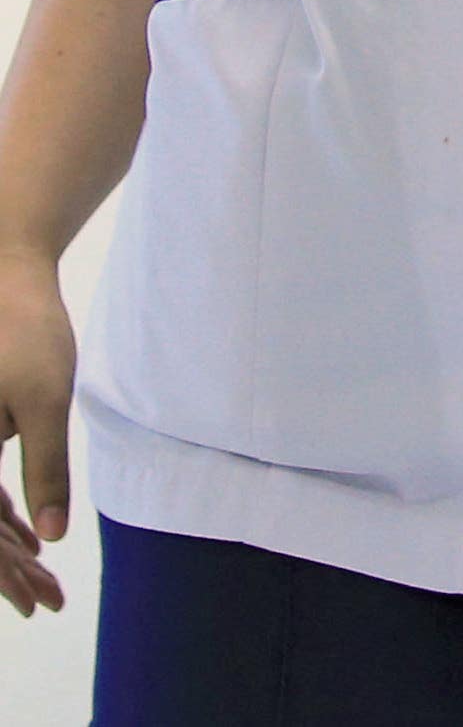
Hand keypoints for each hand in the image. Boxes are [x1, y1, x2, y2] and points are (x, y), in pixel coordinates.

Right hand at [0, 247, 73, 618]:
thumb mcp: (47, 401)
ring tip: (44, 584)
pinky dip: (1, 515)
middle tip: (46, 603)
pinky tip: (30, 538)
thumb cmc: (27, 329)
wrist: (3, 267)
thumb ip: (45, 468)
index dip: (3, 573)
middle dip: (5, 569)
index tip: (33, 601)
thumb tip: (50, 538)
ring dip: (4, 548)